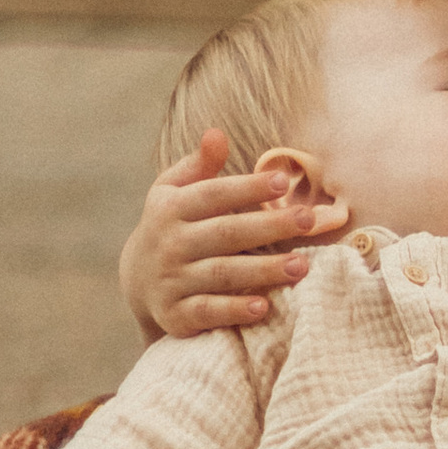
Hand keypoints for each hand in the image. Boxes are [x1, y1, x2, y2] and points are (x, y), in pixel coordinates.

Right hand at [118, 129, 349, 342]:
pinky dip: (234, 311)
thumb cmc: (173, 226)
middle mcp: (171, 243)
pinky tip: (263, 307)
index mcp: (172, 208)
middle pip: (226, 233)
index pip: (213, 194)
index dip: (247, 187)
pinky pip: (207, 312)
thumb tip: (216, 133)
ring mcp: (173, 280)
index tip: (284, 180)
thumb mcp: (175, 192)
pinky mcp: (176, 314)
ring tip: (302, 266)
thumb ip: (198, 165)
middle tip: (309, 220)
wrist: (137, 280)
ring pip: (222, 273)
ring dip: (263, 270)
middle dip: (269, 226)